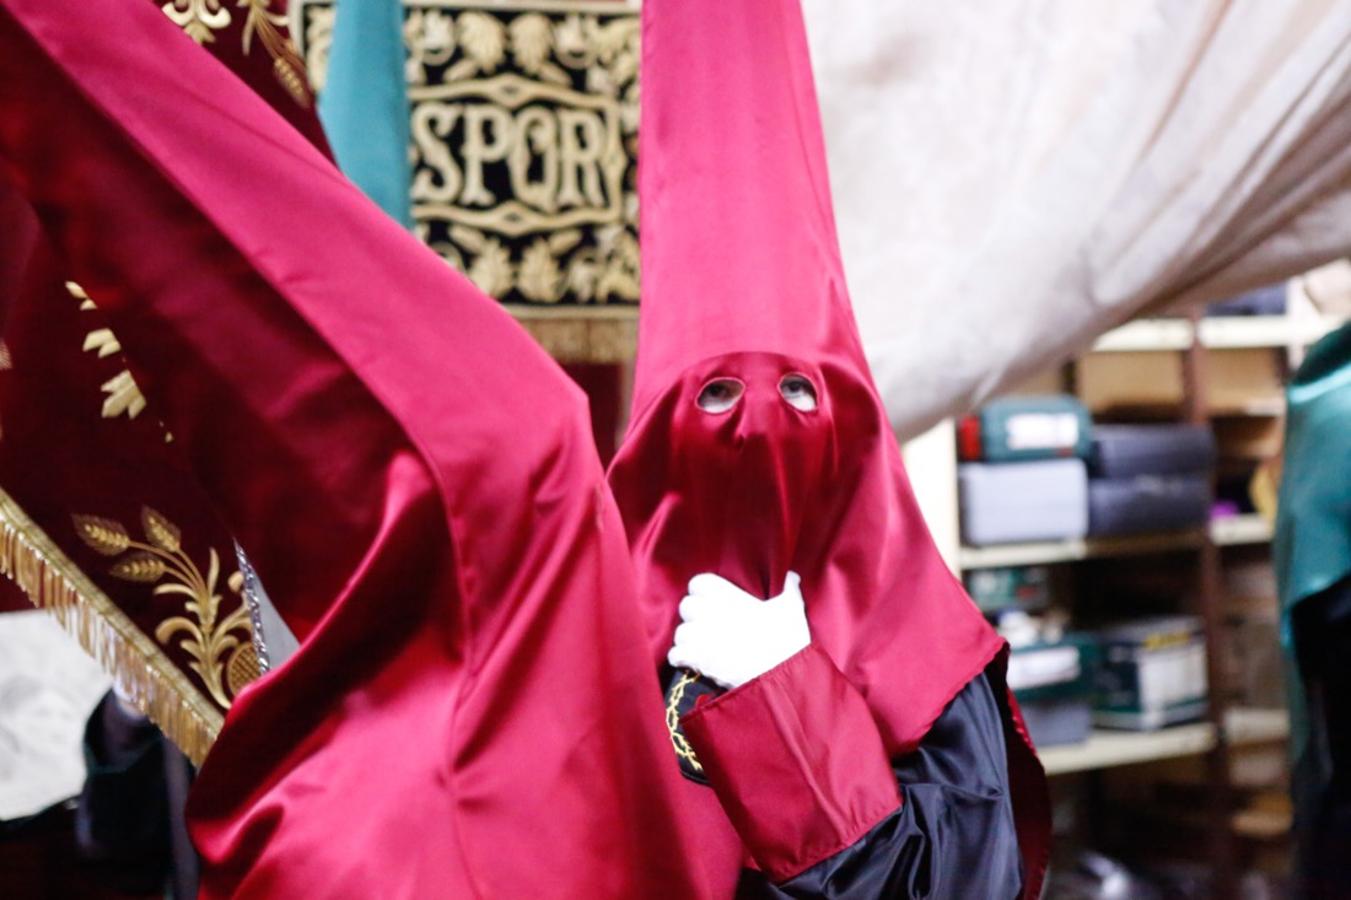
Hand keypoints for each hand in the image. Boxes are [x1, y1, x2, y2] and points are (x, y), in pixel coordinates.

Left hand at [666, 571, 810, 688]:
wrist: (780, 675)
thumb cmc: (785, 638)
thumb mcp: (791, 607)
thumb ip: (788, 587)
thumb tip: (791, 576)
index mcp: (726, 595)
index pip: (698, 582)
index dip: (704, 592)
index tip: (714, 601)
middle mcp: (708, 611)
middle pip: (686, 606)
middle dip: (695, 615)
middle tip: (710, 624)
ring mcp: (700, 636)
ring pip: (680, 633)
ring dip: (689, 639)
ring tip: (703, 645)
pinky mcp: (696, 659)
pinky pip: (675, 655)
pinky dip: (681, 659)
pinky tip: (693, 662)